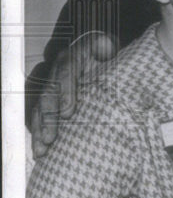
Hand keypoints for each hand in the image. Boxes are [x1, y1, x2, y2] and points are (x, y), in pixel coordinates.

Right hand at [31, 31, 116, 157]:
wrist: (101, 52)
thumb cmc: (107, 54)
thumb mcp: (108, 48)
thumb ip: (106, 49)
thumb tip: (107, 47)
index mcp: (71, 56)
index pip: (64, 72)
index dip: (64, 93)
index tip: (67, 114)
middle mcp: (56, 70)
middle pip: (48, 95)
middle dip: (48, 118)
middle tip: (50, 139)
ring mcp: (50, 84)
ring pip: (40, 107)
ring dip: (39, 130)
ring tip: (42, 150)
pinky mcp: (50, 97)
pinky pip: (39, 115)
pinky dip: (39, 132)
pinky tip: (40, 149)